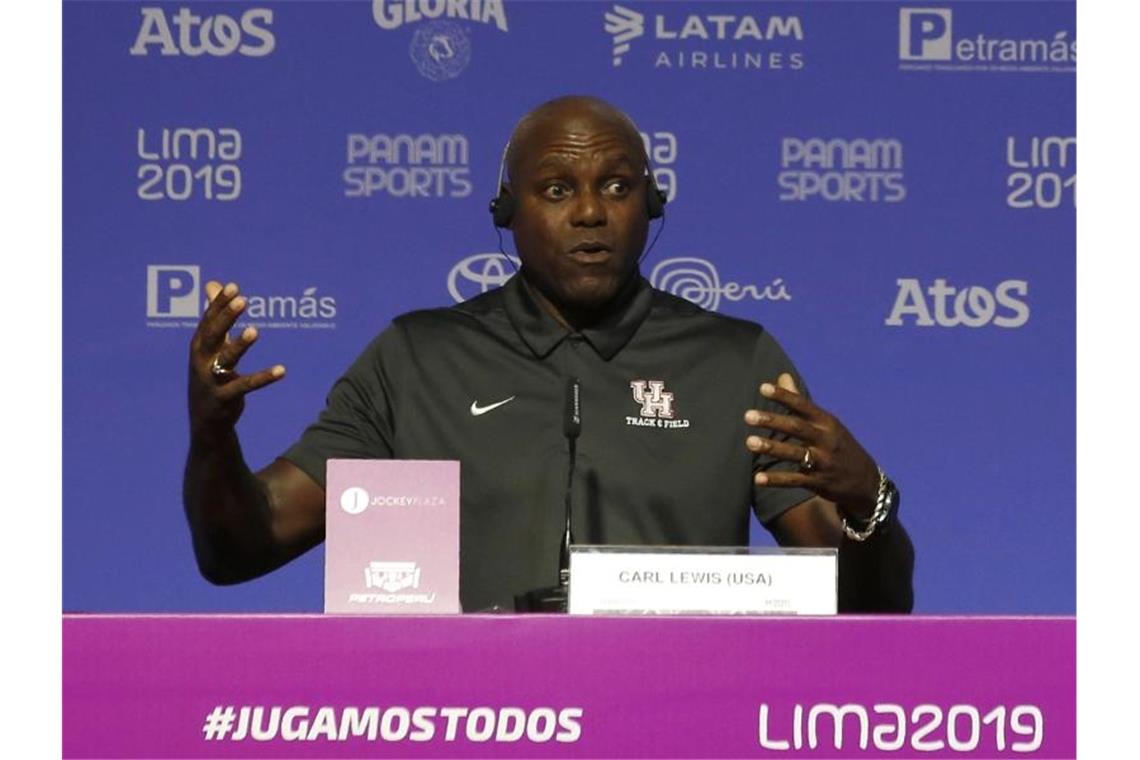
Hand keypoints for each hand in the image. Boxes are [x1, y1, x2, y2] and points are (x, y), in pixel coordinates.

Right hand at [188, 280, 284, 437]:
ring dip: (240, 345)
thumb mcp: (211, 345)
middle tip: (242, 300)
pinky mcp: (225, 398)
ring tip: (254, 330)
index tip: (233, 286)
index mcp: (199, 346)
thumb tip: (213, 283)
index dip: (220, 304)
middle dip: (226, 318)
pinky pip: (246, 385)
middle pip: (212, 335)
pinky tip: (282, 370)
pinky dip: (264, 377)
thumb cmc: (210, 375)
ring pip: (226, 359)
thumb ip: (217, 315)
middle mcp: (201, 361)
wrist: (205, 420)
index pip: (208, 321)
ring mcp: (211, 380)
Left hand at [744, 373, 878, 515]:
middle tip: (748, 416)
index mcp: (826, 422)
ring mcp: (824, 462)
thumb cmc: (837, 444)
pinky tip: (758, 478)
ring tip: (749, 442)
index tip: (762, 388)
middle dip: (772, 421)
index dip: (783, 396)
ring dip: (772, 448)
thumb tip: (782, 376)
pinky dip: (777, 479)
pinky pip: (795, 480)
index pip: (803, 405)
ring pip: (795, 454)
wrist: (865, 481)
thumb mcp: (826, 422)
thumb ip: (800, 402)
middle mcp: (826, 440)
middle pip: (797, 428)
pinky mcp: (819, 482)